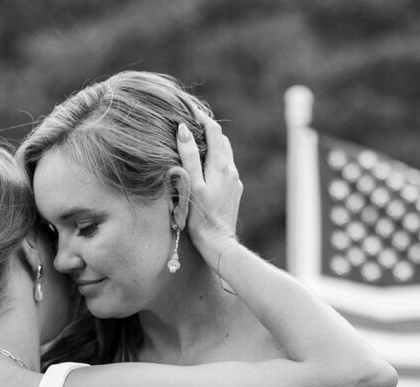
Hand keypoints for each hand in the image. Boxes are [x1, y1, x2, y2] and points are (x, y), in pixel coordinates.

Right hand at [176, 114, 241, 257]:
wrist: (219, 243)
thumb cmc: (202, 217)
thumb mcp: (192, 185)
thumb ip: (189, 156)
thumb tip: (185, 130)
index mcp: (221, 165)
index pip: (213, 130)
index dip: (201, 117)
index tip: (189, 109)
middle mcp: (231, 169)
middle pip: (221, 140)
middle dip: (207, 129)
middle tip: (191, 125)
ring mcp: (235, 181)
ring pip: (225, 154)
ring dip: (213, 145)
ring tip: (197, 144)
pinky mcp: (235, 191)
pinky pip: (226, 169)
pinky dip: (216, 161)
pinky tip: (206, 169)